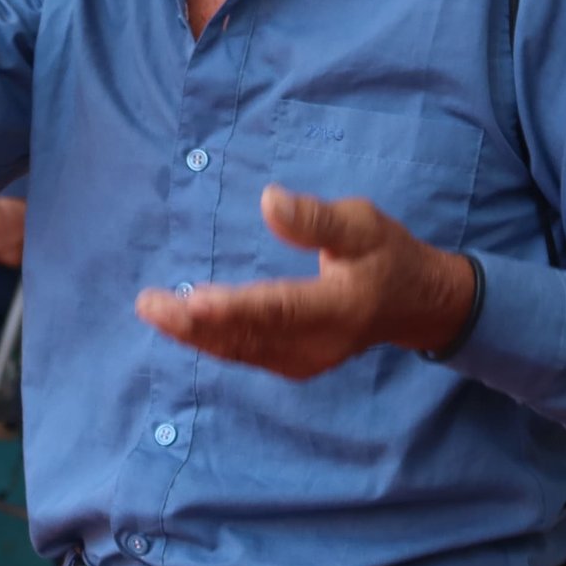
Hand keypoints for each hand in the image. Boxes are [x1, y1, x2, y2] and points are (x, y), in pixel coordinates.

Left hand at [135, 187, 473, 378]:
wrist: (415, 304)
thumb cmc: (386, 254)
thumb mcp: (363, 224)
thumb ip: (316, 218)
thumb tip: (269, 201)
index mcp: (340, 306)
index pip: (279, 309)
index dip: (234, 307)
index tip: (191, 301)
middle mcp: (320, 343)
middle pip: (250, 336)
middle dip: (196, 324)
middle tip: (149, 305)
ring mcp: (306, 360)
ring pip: (242, 350)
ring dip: (195, 334)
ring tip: (153, 311)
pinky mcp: (294, 363)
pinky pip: (246, 353)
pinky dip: (212, 340)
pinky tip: (183, 324)